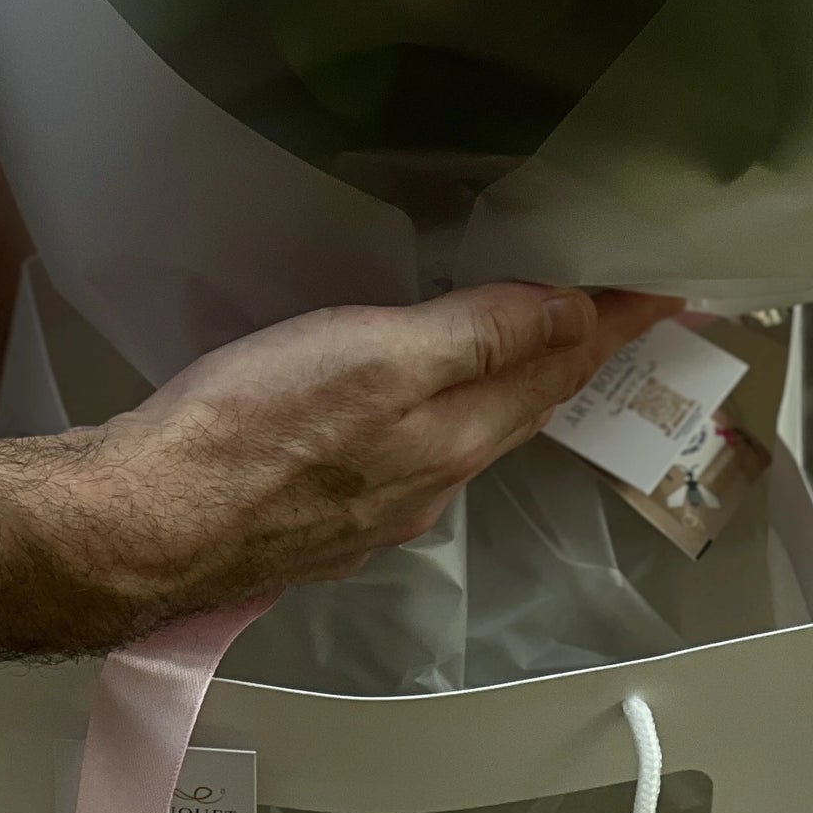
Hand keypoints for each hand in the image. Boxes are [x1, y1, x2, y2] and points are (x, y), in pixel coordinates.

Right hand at [72, 284, 675, 626]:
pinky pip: (416, 446)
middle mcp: (431, 480)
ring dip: (516, 376)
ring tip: (541, 333)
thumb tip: (578, 313)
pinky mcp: (320, 509)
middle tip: (623, 304)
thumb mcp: (381, 356)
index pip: (563, 368)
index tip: (674, 287)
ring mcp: (375, 504)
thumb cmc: (257, 427)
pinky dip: (448, 403)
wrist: (139, 525)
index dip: (618, 321)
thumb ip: (480, 336)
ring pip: (472, 427)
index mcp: (457, 437)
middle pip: (526, 402)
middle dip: (579, 350)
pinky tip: (424, 389)